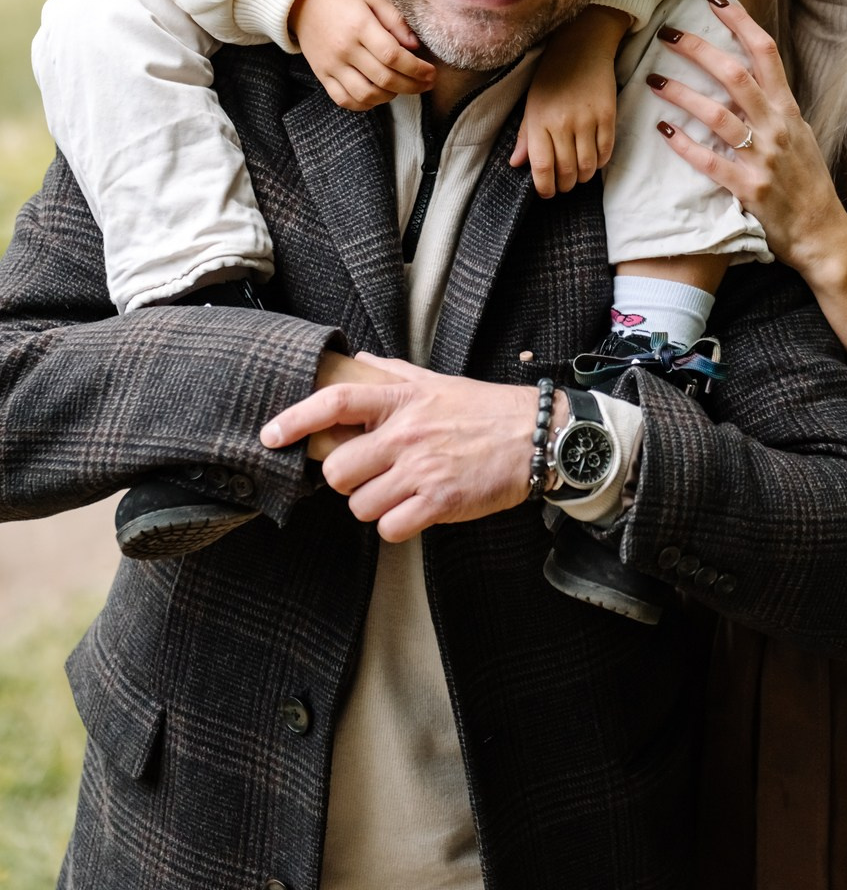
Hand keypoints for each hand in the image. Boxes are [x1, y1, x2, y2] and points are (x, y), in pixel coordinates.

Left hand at [261, 352, 546, 542]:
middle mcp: (406, 434)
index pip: (336, 403)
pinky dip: (396, 525)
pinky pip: (391, 528)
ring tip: (398, 492)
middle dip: (345, 480)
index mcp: (402, 400)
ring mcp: (421, 470)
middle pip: (338, 470)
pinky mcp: (439, 503)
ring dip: (373, 506)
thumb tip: (358, 361)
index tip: (271, 434)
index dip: (296, 419)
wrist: (534, 436)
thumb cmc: (484, 409)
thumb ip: (393, 373)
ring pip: (360, 505)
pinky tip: (415, 510)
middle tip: (366, 475)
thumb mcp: (436, 382)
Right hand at [290, 0, 434, 110]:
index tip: (431, 72)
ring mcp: (331, 65)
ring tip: (403, 88)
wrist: (302, 3)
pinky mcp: (322, 76)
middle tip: (427, 84)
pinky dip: (366, 104)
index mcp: (359, 26)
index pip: (393, 56)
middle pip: (384, 78)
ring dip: (391, 96)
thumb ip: (396, 21)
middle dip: (412, 86)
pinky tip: (379, 95)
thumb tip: (415, 47)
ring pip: (366, 94)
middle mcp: (344, 49)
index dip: (417, 69)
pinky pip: (345, 100)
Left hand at [510, 4, 628, 196]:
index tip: (546, 192)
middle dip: (564, 185)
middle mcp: (562, 123)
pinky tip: (593, 161)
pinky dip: (599, 163)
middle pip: (566, 170)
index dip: (545, 187)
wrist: (581, 47)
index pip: (541, 166)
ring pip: (587, 166)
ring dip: (582, 178)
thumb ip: (526, 136)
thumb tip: (516, 164)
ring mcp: (587, 120)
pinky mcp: (608, 115)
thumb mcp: (531, 104)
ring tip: (578, 176)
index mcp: (539, 120)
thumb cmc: (551, 76)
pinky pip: (606, 151)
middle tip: (563, 185)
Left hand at [649, 0, 846, 345]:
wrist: (822, 232)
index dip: (739, 21)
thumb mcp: (798, 135)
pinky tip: (663, 130)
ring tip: (653, 78)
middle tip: (667, 32)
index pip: (765, 51)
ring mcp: (764, 157)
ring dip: (683, 93)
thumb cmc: (807, 182)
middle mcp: (777, 126)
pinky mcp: (749, 188)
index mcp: (788, 108)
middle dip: (698, 49)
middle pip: (734, 74)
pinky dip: (685, 145)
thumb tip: (741, 74)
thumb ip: (771, 106)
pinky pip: (711, 161)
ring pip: (718, 114)